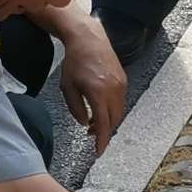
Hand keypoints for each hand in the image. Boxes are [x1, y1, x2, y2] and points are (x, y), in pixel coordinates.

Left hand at [57, 16, 127, 153]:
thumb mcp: (68, 87)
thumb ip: (76, 109)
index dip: (101, 141)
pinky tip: (100, 108)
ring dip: (108, 121)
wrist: (88, 39)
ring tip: (93, 122)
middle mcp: (113, 90)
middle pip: (113, 121)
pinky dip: (112, 110)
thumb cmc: (74, 62)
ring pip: (118, 112)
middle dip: (103, 132)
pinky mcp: (123, 80)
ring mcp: (121, 85)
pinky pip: (120, 102)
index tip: (98, 152)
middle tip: (90, 136)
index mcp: (98, 93)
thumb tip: (85, 123)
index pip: (103, 125)